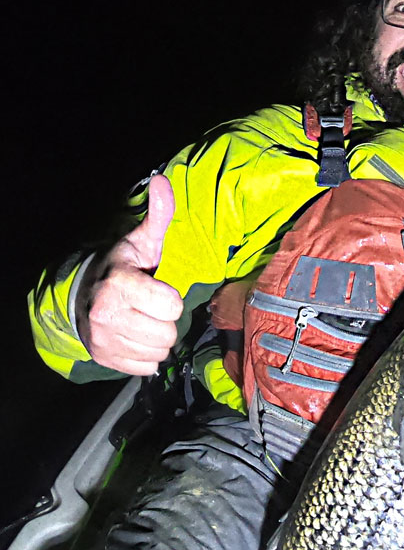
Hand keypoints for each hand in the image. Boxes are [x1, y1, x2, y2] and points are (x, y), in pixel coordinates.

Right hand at [77, 175, 182, 375]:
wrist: (85, 297)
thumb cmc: (124, 268)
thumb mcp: (142, 241)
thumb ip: (158, 216)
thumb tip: (163, 182)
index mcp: (120, 284)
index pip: (171, 305)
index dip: (172, 298)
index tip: (159, 288)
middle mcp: (106, 314)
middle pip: (167, 333)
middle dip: (167, 321)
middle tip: (154, 308)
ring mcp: (102, 339)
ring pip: (159, 352)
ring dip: (159, 339)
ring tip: (146, 320)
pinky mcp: (104, 358)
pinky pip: (146, 367)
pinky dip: (147, 356)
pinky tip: (138, 337)